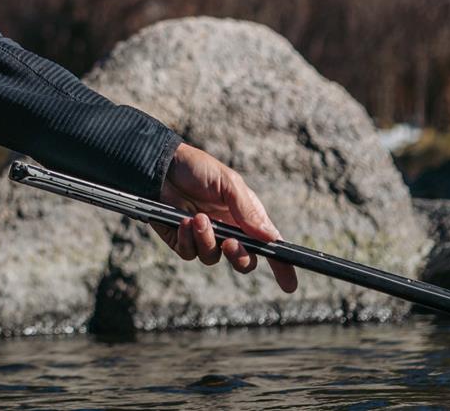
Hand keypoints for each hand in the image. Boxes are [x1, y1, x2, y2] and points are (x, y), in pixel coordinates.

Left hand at [156, 142, 297, 292]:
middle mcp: (227, 231)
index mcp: (245, 218)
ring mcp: (204, 237)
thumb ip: (248, 211)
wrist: (160, 164)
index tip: (289, 284)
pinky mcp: (181, 239)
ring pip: (213, 258)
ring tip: (197, 218)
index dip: (281, 267)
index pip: (268, 247)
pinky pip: (189, 253)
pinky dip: (187, 240)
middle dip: (240, 257)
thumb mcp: (228, 183)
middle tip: (230, 243)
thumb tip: (271, 238)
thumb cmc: (197, 169)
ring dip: (207, 241)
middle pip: (244, 261)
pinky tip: (182, 222)